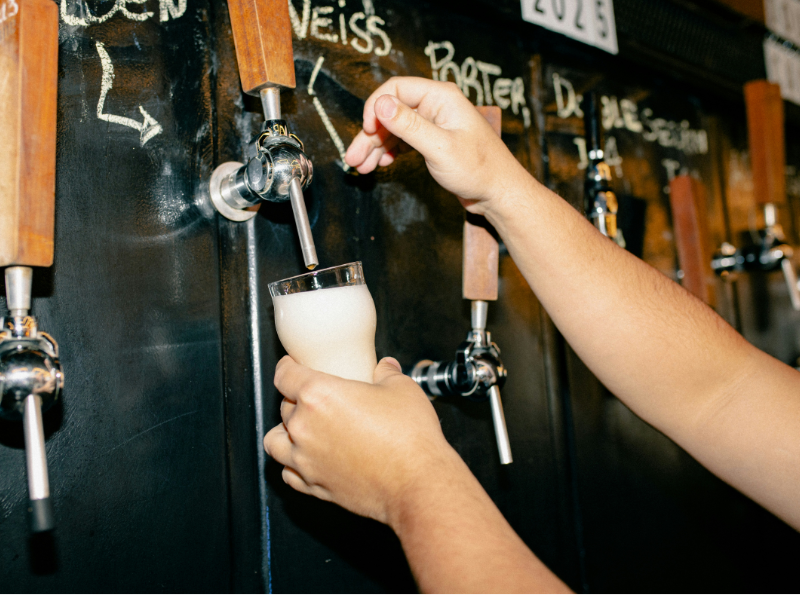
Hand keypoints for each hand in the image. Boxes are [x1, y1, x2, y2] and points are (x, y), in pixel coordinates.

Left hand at [264, 355, 457, 525]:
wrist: (417, 483)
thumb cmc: (409, 438)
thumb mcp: (402, 389)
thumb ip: (387, 374)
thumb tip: (385, 368)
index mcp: (319, 395)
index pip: (284, 375)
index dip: (287, 366)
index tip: (292, 365)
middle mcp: (305, 427)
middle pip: (283, 406)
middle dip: (296, 399)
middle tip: (316, 399)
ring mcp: (306, 460)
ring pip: (275, 441)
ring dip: (285, 432)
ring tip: (300, 429)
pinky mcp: (314, 486)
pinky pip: (288, 474)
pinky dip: (293, 465)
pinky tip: (307, 459)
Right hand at [344, 77, 524, 213]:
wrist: (499, 193)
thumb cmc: (479, 169)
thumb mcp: (439, 147)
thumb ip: (409, 125)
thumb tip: (380, 105)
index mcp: (440, 97)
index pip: (396, 89)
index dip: (376, 108)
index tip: (366, 131)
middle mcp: (436, 107)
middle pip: (391, 112)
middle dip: (370, 135)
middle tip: (352, 158)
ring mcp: (434, 124)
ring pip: (394, 130)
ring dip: (375, 147)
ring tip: (360, 167)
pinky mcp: (433, 142)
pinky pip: (404, 141)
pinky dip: (389, 152)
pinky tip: (380, 164)